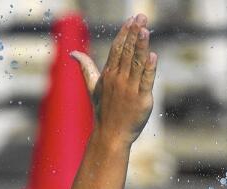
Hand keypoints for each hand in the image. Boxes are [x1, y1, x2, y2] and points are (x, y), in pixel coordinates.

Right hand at [70, 15, 156, 144]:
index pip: (117, 48)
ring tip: (146, 29)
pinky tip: (153, 55)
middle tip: (141, 16)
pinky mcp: (141, 99)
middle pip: (127, 51)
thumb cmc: (103, 111)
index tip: (131, 20)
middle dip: (134, 33)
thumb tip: (73, 53)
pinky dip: (149, 68)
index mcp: (108, 74)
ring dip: (141, 45)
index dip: (125, 33)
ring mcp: (130, 88)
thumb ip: (86, 68)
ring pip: (136, 63)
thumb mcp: (92, 87)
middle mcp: (118, 78)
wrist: (111, 134)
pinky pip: (145, 81)